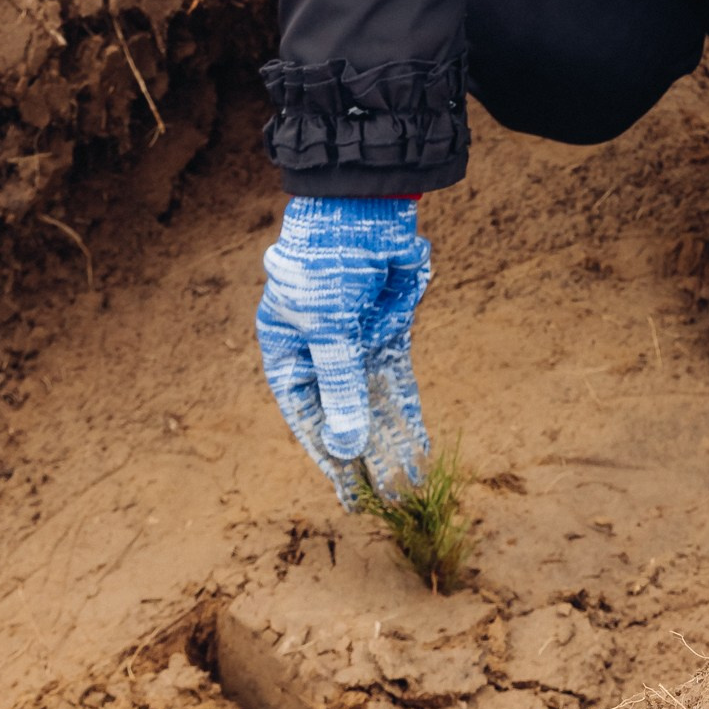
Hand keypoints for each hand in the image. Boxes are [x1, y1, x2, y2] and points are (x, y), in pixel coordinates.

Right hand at [256, 194, 430, 505]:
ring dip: (391, 444)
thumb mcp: (330, 329)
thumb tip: (348, 446)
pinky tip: (421, 448)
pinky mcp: (391, 330)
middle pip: (344, 415)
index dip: (327, 454)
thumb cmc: (327, 264)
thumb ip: (341, 387)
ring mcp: (358, 342)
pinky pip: (399, 382)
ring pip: (376, 404)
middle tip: (384, 503)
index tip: (348, 493)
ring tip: (409, 488)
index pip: (307, 415)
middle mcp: (321, 352)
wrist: (364, 205)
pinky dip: (409, 415)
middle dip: (366, 458)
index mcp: (287, 350)